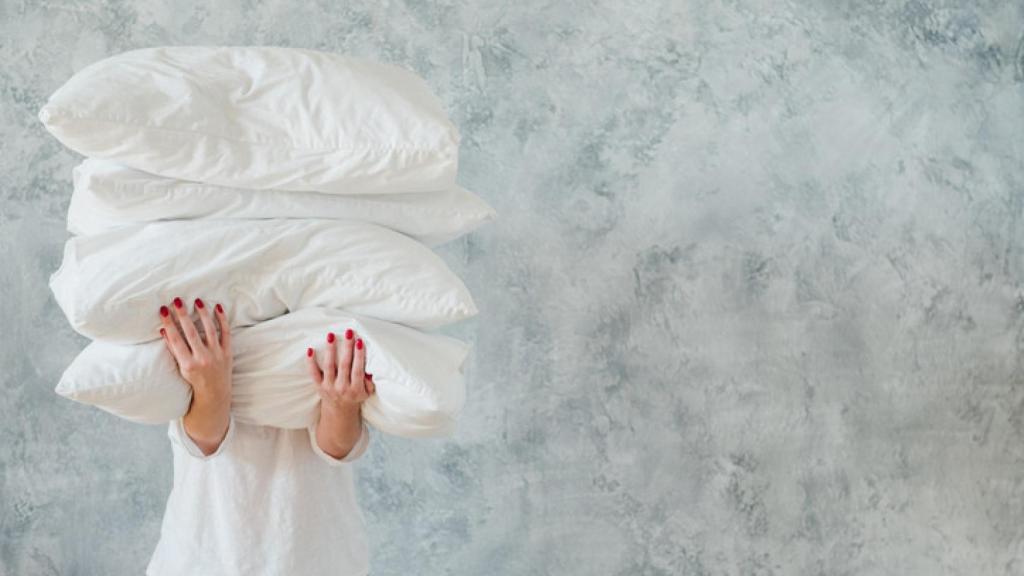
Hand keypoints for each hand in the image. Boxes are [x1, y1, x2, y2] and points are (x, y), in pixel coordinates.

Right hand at [159, 297, 231, 454]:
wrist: (214, 394)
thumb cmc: (194, 380)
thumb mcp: (181, 367)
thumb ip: (173, 349)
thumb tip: (163, 330)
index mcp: (188, 364)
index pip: (176, 340)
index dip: (169, 324)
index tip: (163, 310)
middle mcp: (203, 359)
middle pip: (191, 333)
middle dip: (183, 316)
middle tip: (177, 301)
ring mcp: (217, 355)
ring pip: (209, 330)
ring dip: (203, 314)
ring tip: (197, 301)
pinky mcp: (227, 352)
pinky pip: (226, 333)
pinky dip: (222, 320)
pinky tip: (217, 307)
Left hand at [306, 328, 374, 458]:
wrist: (340, 412)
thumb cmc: (355, 397)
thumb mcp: (367, 393)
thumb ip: (369, 382)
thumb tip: (369, 369)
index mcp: (355, 389)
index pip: (357, 370)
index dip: (359, 356)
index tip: (360, 342)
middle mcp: (342, 388)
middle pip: (344, 365)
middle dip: (347, 348)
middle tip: (349, 333)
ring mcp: (329, 387)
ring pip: (329, 366)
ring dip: (330, 350)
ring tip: (331, 335)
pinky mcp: (319, 386)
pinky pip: (313, 373)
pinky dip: (311, 362)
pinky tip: (311, 350)